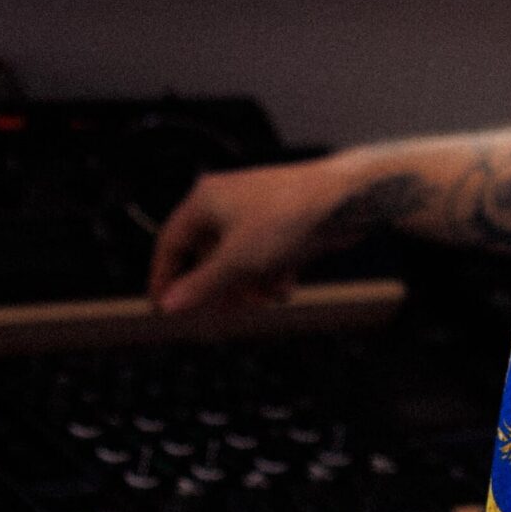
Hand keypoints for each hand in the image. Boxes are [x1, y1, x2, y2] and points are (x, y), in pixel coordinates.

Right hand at [148, 153, 380, 315]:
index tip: (164, 308)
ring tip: (267, 298)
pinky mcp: (281, 219)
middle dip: (220, 287)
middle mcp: (226, 201)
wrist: (346, 199)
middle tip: (226, 312)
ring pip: (238, 258)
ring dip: (249, 284)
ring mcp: (255, 209)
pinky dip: (270, 272)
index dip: (165, 277)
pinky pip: (263, 253)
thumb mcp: (238, 261)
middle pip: (207, 255)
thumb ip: (201, 286)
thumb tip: (169, 305)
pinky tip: (285, 286)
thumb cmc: (288, 218)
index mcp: (206, 201)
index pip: (170, 242)